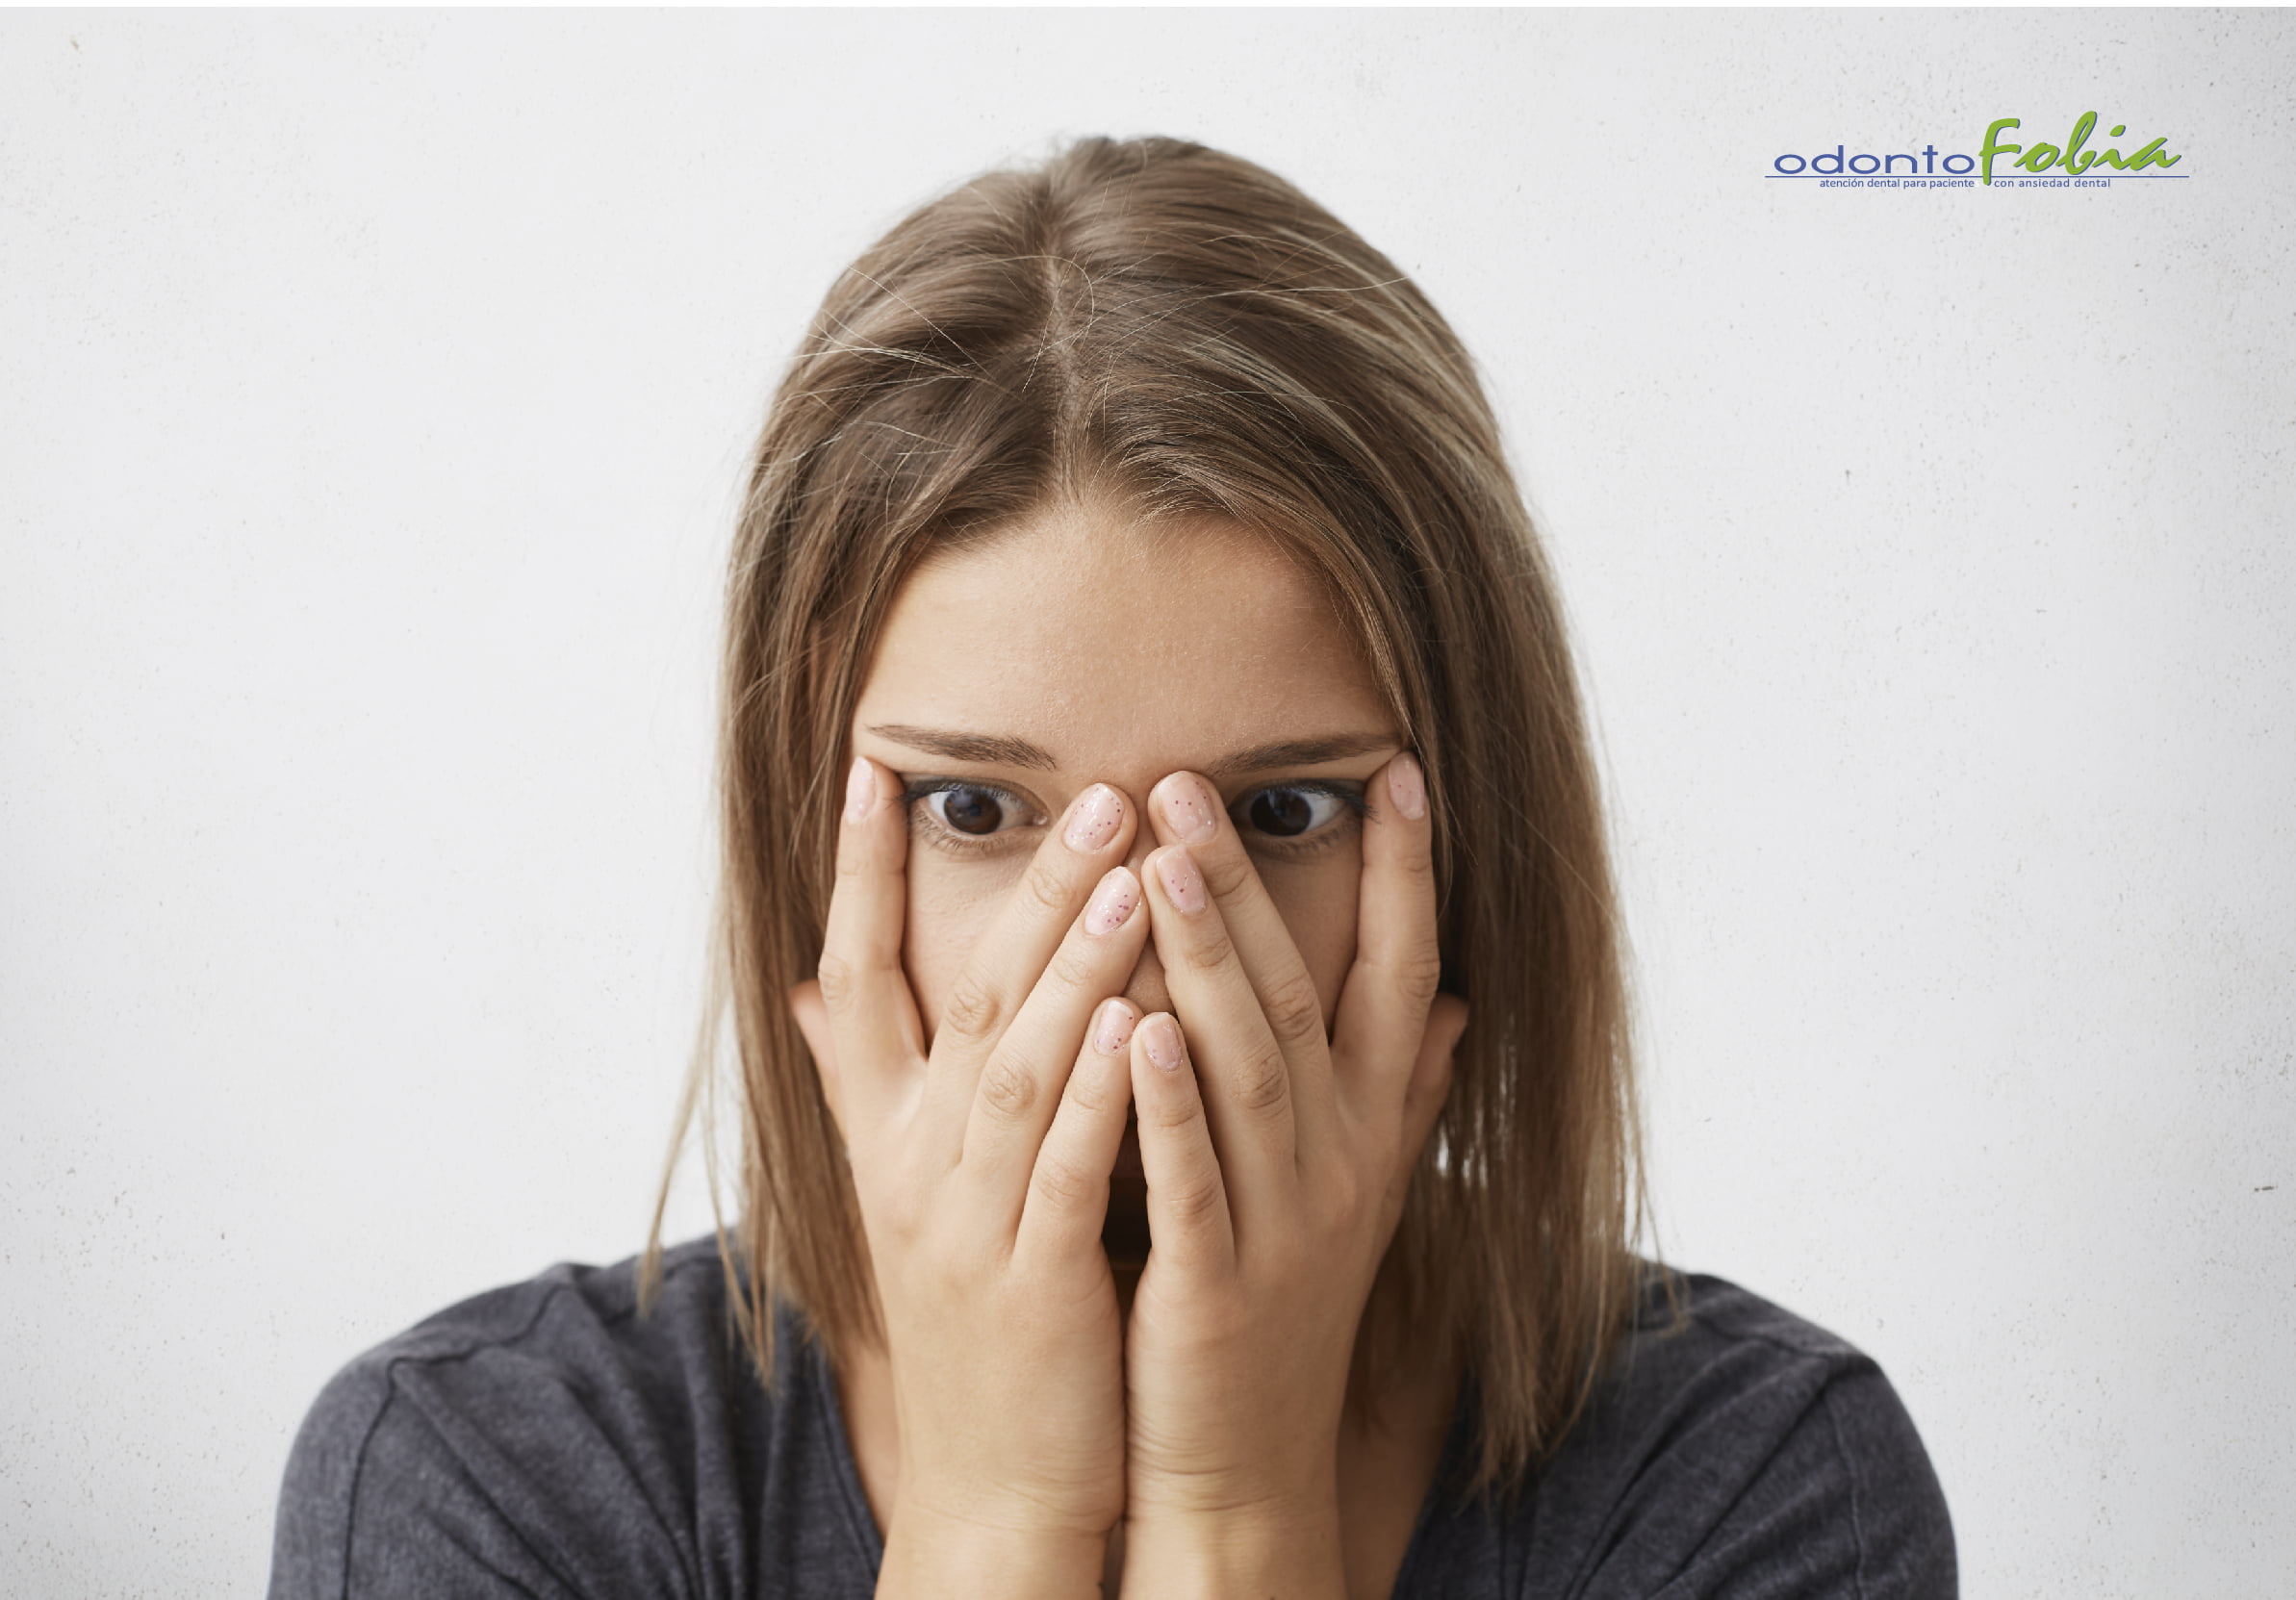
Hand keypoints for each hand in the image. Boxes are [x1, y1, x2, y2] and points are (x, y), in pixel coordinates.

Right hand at [789, 756, 1151, 1597]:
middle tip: (1098, 794)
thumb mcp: (908, 1196)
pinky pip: (1067, 1170)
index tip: (877, 767)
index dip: (859, 873)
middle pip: (963, 996)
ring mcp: (965, 1224)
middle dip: (1030, 890)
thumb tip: (809, 989)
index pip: (853, 977)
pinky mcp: (1030, 1284)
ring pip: (1018, 1068)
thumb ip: (869, 1084)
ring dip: (1073, 966)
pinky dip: (1100, 1093)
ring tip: (1130, 871)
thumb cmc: (974, 1316)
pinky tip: (1144, 1020)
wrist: (993, 1486)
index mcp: (884, 1134)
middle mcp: (910, 1164)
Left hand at [1118, 753, 1468, 1593]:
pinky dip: (1168, 1104)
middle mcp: (1342, 1161)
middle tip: (1189, 782)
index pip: (1406, 976)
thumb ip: (1407, 1093)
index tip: (1392, 770)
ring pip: (1248, 1068)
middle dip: (1250, 885)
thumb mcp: (1359, 1192)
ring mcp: (1286, 1221)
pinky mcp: (1219, 1283)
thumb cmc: (1285, 1303)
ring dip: (1208, 959)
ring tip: (1161, 858)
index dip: (1406, 876)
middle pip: (1301, 998)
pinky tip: (1137, 1028)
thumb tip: (1460, 1004)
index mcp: (1371, 1129)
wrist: (1245, 1459)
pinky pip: (1197, 1178)